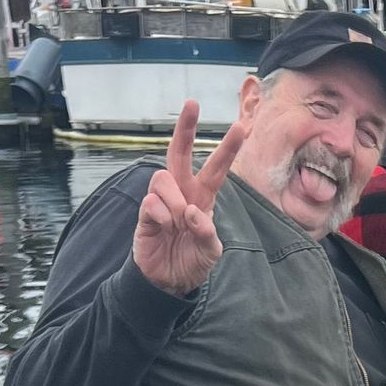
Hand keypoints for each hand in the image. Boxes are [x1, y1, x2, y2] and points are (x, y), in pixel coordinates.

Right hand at [132, 99, 246, 297]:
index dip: (227, 149)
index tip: (240, 126)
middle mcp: (181, 192)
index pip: (216, 169)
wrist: (168, 282)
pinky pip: (151, 202)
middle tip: (192, 103)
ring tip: (177, 224)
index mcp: (202, 197)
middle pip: (180, 152)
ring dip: (174, 200)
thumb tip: (193, 212)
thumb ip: (207, 233)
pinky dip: (161, 215)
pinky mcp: (144, 213)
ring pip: (163, 177)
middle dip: (186, 127)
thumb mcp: (210, 252)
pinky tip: (163, 228)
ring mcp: (161, 200)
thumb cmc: (192, 262)